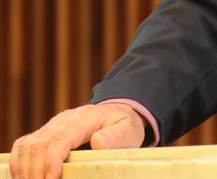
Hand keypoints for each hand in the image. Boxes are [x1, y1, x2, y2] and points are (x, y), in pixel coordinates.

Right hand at [9, 103, 144, 178]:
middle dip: (36, 170)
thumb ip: (115, 136)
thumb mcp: (127, 129)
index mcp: (83, 119)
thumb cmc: (122, 125)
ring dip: (25, 169)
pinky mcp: (44, 134)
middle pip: (39, 144)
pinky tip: (25, 177)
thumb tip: (98, 142)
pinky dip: (20, 163)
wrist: (115, 112)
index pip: (60, 138)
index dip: (52, 160)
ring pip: (27, 146)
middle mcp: (62, 121)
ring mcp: (51, 126)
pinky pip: (23, 146)